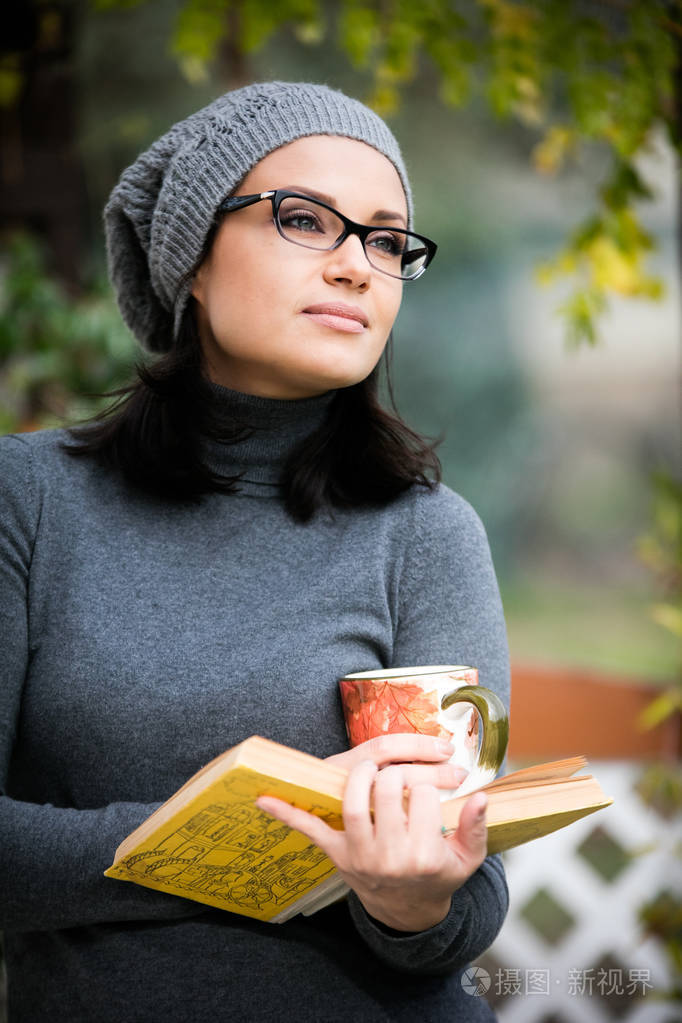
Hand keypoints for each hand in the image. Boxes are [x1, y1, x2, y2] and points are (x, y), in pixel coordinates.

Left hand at [256, 735, 487, 932]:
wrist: (409, 912)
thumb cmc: (439, 874)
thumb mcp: (468, 858)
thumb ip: (476, 827)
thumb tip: (481, 796)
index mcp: (425, 854)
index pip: (422, 794)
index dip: (428, 783)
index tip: (432, 790)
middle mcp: (390, 856)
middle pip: (387, 790)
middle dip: (395, 772)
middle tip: (401, 774)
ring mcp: (360, 857)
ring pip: (354, 802)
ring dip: (360, 776)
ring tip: (371, 768)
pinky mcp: (338, 856)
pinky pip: (309, 831)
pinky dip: (285, 814)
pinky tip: (262, 799)